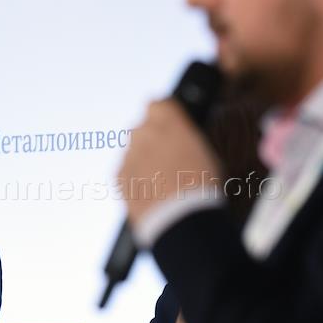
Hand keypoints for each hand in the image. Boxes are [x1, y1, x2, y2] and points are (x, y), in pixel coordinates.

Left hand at [117, 99, 221, 227]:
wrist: (179, 218)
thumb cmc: (200, 185)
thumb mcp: (203, 151)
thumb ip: (184, 135)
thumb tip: (179, 134)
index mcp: (169, 121)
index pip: (156, 104)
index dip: (163, 116)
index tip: (168, 126)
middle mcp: (144, 132)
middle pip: (143, 127)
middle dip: (152, 139)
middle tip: (168, 159)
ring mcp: (129, 154)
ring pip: (133, 149)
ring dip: (144, 159)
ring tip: (162, 181)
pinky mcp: (119, 175)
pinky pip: (126, 170)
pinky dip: (135, 178)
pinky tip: (152, 191)